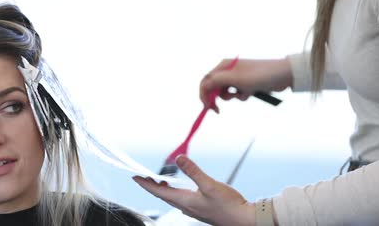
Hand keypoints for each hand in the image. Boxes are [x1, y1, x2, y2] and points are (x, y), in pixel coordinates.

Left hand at [133, 155, 254, 225]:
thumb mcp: (210, 185)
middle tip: (142, 176)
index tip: (134, 177)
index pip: (159, 192)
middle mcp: (187, 207)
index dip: (145, 184)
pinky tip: (180, 189)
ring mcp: (194, 210)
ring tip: (158, 181)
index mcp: (185, 202)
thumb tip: (179, 158)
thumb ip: (193, 171)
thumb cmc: (228, 205)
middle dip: (152, 186)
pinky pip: (182, 200)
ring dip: (164, 189)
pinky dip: (176, 192)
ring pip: (173, 198)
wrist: (243, 220)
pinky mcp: (201, 209)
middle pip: (163, 195)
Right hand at [200, 58, 291, 111]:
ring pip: (226, 92)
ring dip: (232, 97)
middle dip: (217, 98)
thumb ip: (216, 82)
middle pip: (214, 87)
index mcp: (224, 65)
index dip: (204, 94)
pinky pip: (237, 93)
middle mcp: (228, 70)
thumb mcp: (236, 79)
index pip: (206, 81)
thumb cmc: (259, 75)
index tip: (207, 107)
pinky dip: (242, 96)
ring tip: (243, 94)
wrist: (283, 75)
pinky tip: (252, 92)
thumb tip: (203, 87)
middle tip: (218, 110)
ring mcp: (237, 77)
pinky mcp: (246, 83)